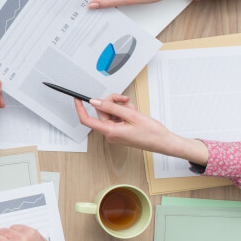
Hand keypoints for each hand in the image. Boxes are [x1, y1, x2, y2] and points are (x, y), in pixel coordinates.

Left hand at [75, 94, 208, 163]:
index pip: (87, 120)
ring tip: (133, 111)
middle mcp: (110, 133)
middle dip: (112, 103)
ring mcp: (115, 133)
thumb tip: (95, 101)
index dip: (80, 109)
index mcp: (110, 131)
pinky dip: (125, 113)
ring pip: (111, 113)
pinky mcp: (120, 131)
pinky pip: (117, 118)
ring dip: (121, 108)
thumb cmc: (151, 132)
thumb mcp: (131, 115)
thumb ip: (111, 107)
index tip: (77, 99)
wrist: (164, 142)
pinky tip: (134, 114)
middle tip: (124, 100)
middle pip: (102, 112)